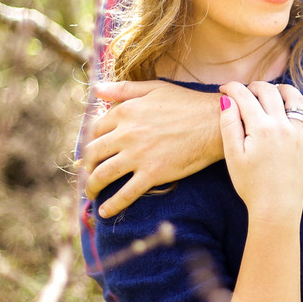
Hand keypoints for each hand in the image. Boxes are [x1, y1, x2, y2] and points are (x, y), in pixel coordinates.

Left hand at [81, 80, 220, 217]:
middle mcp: (126, 133)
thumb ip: (124, 89)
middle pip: (93, 153)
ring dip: (92, 187)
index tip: (91, 151)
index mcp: (126, 111)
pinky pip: (126, 194)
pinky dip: (112, 205)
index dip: (90, 141)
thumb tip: (96, 89)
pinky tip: (105, 212)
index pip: (95, 129)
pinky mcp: (153, 174)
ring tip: (91, 194)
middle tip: (88, 174)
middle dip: (87, 166)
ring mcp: (138, 155)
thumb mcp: (155, 88)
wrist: (216, 123)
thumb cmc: (188, 103)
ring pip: (103, 175)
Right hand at [220, 82, 302, 219]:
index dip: (232, 88)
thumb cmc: (250, 184)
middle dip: (255, 86)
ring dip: (284, 89)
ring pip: (296, 99)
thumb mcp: (233, 155)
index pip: (244, 96)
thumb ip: (229, 124)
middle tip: (245, 91)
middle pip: (269, 92)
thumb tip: (227, 100)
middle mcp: (282, 126)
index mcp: (260, 127)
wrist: (275, 207)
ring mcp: (299, 135)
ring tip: (274, 91)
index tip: (224, 89)